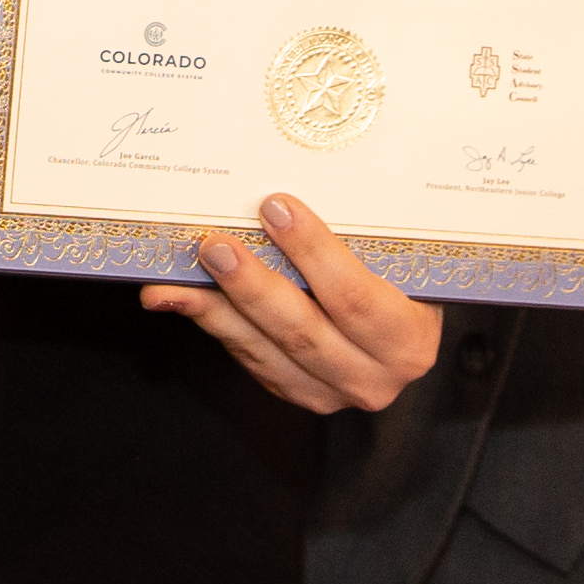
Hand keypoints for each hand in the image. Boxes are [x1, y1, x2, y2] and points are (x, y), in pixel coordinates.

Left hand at [139, 197, 442, 413]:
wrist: (401, 326)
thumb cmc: (399, 278)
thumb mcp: (398, 257)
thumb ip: (363, 233)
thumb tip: (285, 191)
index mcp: (408, 340)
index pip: (355, 297)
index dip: (312, 251)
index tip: (275, 205)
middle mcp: (373, 377)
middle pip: (303, 331)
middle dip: (252, 285)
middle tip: (214, 244)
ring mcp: (331, 392)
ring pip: (265, 350)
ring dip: (216, 308)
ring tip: (175, 277)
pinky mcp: (294, 391)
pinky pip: (248, 357)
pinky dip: (211, 323)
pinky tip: (177, 297)